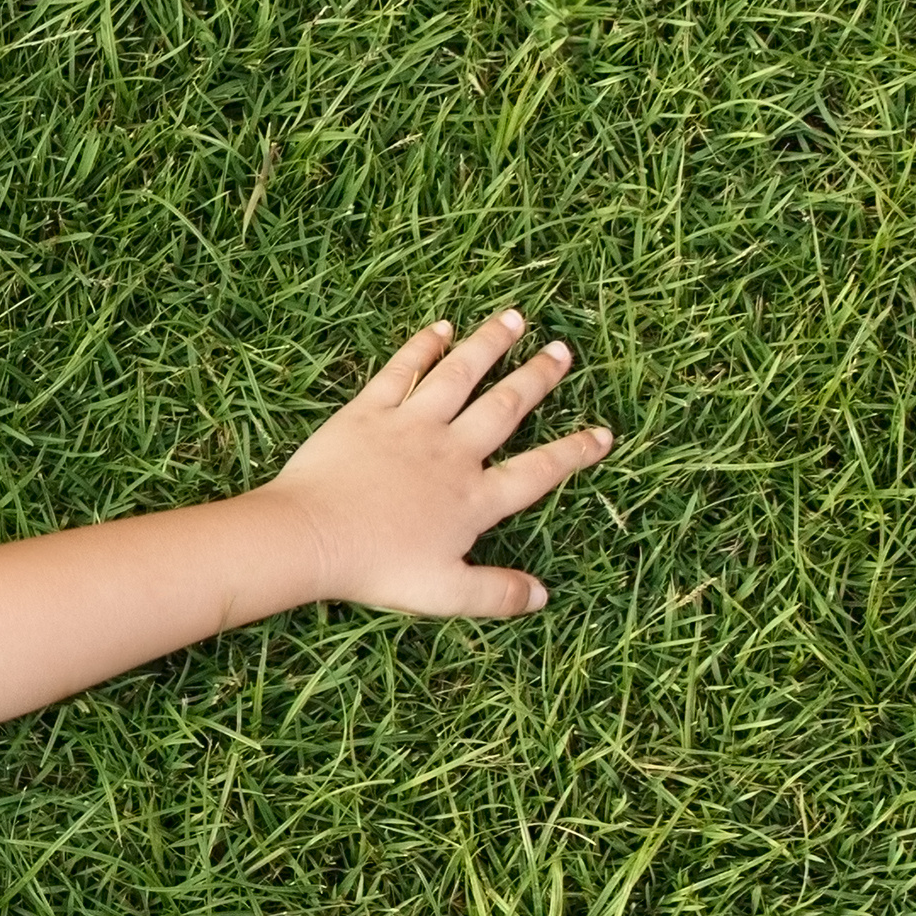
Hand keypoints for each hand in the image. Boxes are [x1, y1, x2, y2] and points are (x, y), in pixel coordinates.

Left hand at [262, 308, 613, 617]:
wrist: (312, 536)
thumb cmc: (377, 568)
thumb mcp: (445, 593)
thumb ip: (497, 593)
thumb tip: (542, 596)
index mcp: (473, 499)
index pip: (537, 472)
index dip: (573, 452)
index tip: (603, 433)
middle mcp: (450, 452)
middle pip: (504, 407)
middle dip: (536, 378)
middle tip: (562, 351)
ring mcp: (410, 426)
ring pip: (459, 375)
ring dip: (489, 345)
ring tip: (515, 319)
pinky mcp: (368, 411)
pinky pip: (402, 370)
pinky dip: (424, 347)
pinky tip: (442, 328)